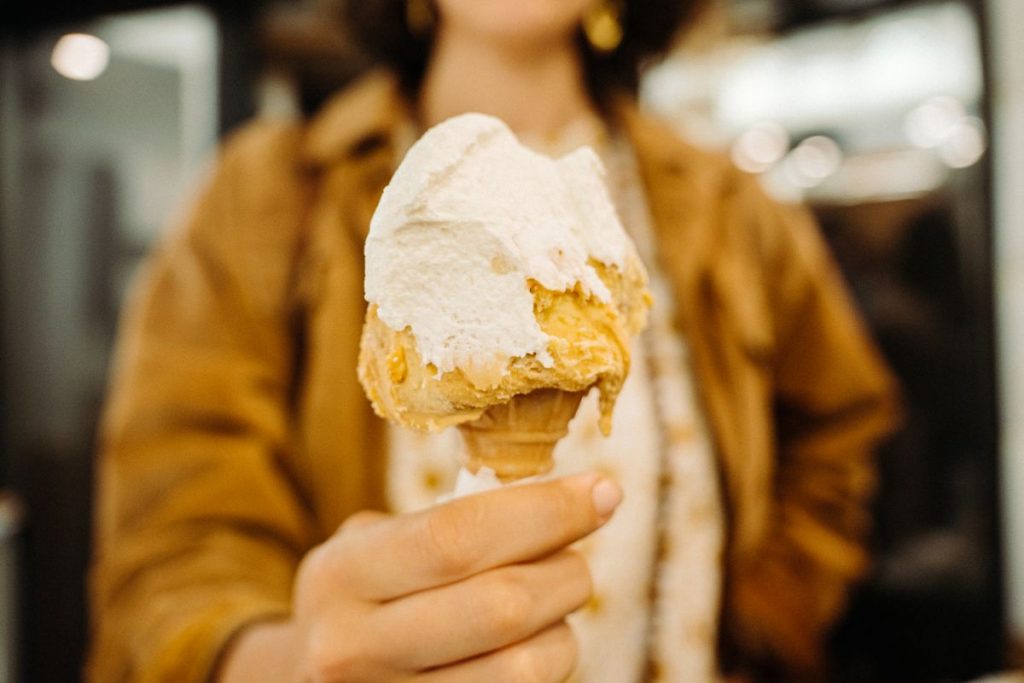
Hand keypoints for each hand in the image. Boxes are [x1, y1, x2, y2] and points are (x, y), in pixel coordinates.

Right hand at [217, 472, 621, 682]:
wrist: (308, 679)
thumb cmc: (364, 597)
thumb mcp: (377, 546)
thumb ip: (451, 523)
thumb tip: (568, 500)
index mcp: (341, 574)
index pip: (458, 536)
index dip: (545, 511)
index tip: (603, 490)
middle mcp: (352, 648)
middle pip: (501, 606)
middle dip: (565, 572)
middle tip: (577, 554)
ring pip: (525, 667)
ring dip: (563, 628)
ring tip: (548, 607)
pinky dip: (543, 666)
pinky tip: (529, 645)